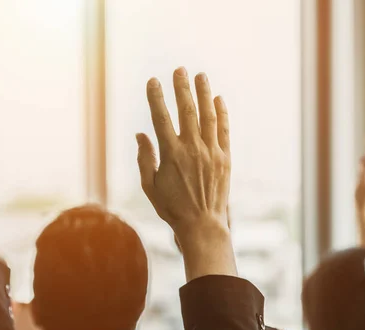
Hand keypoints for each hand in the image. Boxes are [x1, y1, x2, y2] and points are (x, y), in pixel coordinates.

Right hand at [137, 68, 234, 280]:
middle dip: (182, 87)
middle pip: (186, 110)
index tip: (153, 81)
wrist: (202, 225)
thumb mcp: (150, 186)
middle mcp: (192, 149)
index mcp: (171, 155)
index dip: (156, 97)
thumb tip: (140, 134)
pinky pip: (224, 130)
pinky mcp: (225, 158)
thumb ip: (145, 158)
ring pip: (207, 115)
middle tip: (179, 69)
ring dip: (203, 93)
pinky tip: (218, 99)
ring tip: (200, 76)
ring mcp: (211, 152)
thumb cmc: (172, 208)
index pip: (161, 118)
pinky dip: (221, 113)